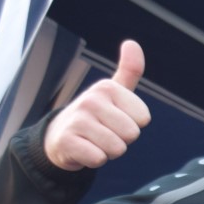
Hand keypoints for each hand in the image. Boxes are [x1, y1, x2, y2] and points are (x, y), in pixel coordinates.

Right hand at [43, 40, 149, 170]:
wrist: (59, 136)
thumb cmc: (95, 114)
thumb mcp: (113, 91)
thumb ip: (129, 70)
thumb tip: (132, 43)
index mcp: (107, 88)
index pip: (143, 118)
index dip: (133, 124)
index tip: (115, 119)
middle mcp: (91, 100)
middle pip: (132, 134)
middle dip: (122, 139)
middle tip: (104, 132)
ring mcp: (77, 120)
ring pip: (117, 148)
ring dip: (109, 151)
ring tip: (95, 140)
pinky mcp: (67, 142)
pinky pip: (99, 159)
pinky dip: (94, 160)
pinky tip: (84, 149)